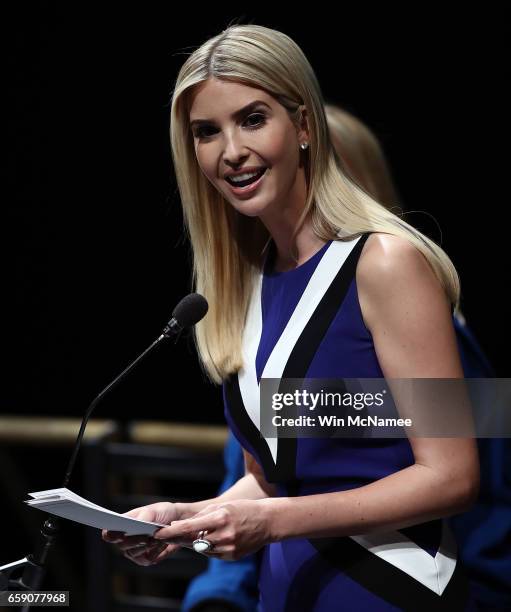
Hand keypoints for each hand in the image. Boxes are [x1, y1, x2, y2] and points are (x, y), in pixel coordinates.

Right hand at [101, 502, 182, 565]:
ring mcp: (135, 552)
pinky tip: (162, 543)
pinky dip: (155, 551)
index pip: (109, 533)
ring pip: (134, 553)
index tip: (116, 532)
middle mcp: (125, 541)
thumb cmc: (161, 513)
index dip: (109, 534)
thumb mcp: (153, 510)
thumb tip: (139, 523)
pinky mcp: (146, 559)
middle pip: (122, 545)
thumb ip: (144, 516)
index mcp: (122, 526)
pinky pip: (147, 559)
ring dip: (145, 545)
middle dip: (134, 540)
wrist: (177, 521)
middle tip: (145, 536)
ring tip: (156, 537)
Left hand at [152, 499, 271, 560]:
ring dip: (198, 542)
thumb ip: (203, 516)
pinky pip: (213, 554)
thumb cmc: (243, 509)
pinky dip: (211, 547)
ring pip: (203, 549)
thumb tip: (184, 525)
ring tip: (204, 532)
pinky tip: (217, 539)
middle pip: (194, 541)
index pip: (189, 528)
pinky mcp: (232, 557)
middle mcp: (223, 534)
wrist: (267, 521)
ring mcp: (228, 548)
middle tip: (169, 536)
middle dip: (181, 538)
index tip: (158, 534)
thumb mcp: (223, 506)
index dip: (172, 532)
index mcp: (219, 518)